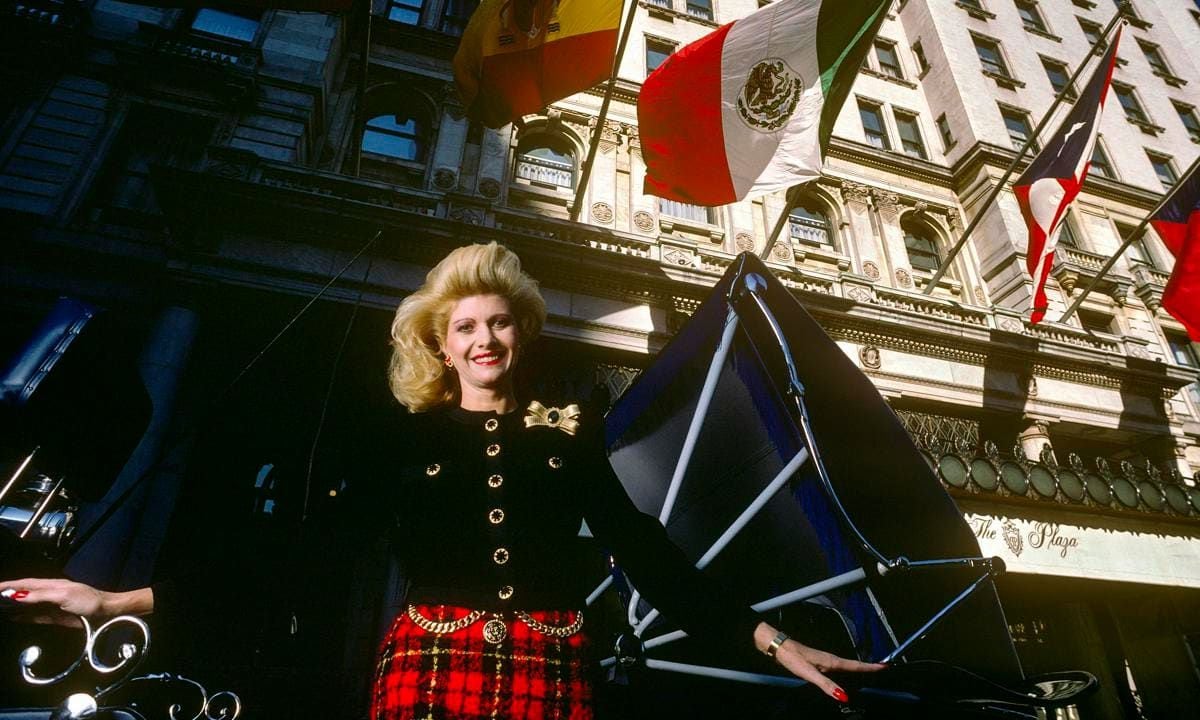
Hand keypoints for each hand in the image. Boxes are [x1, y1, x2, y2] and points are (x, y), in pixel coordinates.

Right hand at [0, 578, 151, 626]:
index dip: (8, 586)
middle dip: (7, 595)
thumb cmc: (90, 601)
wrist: (107, 612)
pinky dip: (23, 617)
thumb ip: (41, 596)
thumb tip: (19, 596)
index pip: (25, 584)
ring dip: (13, 606)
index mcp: (51, 585)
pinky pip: (34, 616)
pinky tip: (14, 617)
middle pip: (24, 594)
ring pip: (27, 605)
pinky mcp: (55, 617)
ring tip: (0, 609)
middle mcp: (49, 594)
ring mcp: (51, 606)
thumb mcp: (64, 595)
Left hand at [754, 621, 884, 703]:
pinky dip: (846, 672)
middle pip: (854, 666)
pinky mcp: (818, 663)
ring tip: (869, 673)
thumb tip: (843, 696)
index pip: (856, 665)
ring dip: (858, 670)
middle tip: (882, 670)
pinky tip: (843, 677)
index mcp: (831, 661)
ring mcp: (824, 661)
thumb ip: (826, 685)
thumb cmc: (793, 657)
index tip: (885, 666)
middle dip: (868, 668)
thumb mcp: (810, 673)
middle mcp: (830, 660)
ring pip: (846, 667)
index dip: (871, 667)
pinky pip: (837, 669)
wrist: (779, 647)